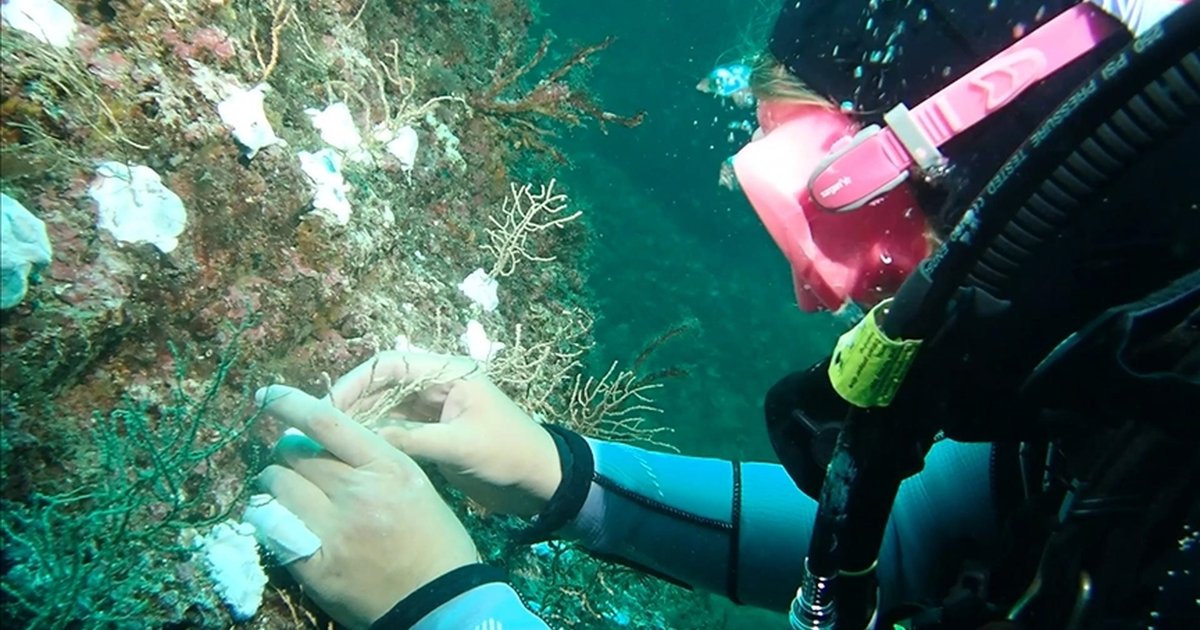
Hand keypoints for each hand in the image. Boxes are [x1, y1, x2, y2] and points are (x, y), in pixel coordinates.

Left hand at [255, 384, 477, 629]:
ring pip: (276, 487)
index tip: (266, 396)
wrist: (442, 600)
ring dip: (275, 486)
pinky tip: (278, 523)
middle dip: (287, 455)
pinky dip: (269, 520)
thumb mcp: (412, 484)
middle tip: (294, 466)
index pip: (327, 422)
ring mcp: (334, 531)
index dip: (290, 404)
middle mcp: (358, 493)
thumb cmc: (435, 539)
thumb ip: (370, 460)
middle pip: (294, 454)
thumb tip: (319, 443)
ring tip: (287, 496)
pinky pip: (271, 528)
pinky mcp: (315, 566)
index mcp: (388, 467)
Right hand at [327, 350, 562, 517]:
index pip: (389, 365)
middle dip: (349, 403)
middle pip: (380, 385)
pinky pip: (392, 430)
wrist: (540, 482)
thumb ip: (413, 440)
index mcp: (448, 373)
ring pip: (382, 409)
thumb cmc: (509, 454)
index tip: (327, 408)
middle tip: (314, 430)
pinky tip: (348, 453)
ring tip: (323, 443)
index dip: (355, 383)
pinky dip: (372, 439)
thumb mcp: (461, 447)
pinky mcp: (430, 435)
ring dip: (357, 422)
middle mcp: (436, 385)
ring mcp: (432, 411)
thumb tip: (361, 439)